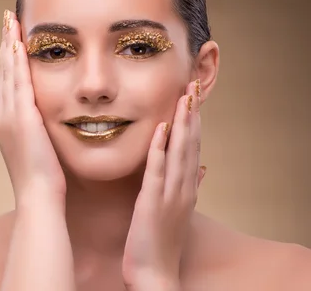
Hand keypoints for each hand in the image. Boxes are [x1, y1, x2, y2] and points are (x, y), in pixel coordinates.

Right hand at [0, 10, 65, 204]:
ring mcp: (9, 115)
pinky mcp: (21, 116)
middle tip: (8, 19)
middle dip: (6, 43)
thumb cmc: (42, 177)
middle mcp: (2, 114)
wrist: (38, 195)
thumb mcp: (37, 148)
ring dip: (10, 44)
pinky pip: (19, 81)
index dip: (9, 58)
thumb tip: (42, 121)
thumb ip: (36, 130)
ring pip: (8, 71)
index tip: (12, 38)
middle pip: (4, 70)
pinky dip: (17, 60)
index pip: (8, 81)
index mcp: (6, 121)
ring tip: (11, 21)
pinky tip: (20, 42)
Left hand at [122, 80, 204, 290]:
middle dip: (192, 113)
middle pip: (191, 143)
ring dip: (182, 123)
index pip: (193, 146)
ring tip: (184, 96)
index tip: (193, 95)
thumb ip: (190, 186)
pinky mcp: (152, 202)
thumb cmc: (161, 241)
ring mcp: (170, 194)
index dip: (194, 120)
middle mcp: (183, 187)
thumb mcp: (178, 210)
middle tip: (192, 83)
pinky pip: (157, 171)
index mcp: (187, 187)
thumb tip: (202, 168)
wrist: (155, 273)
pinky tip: (162, 130)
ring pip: (179, 152)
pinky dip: (160, 149)